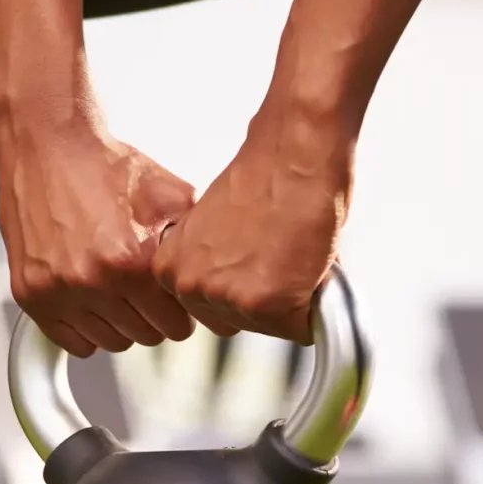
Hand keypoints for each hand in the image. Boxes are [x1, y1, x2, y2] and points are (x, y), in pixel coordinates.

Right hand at [0, 104, 196, 357]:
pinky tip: (91, 300)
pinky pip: (71, 341)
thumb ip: (194, 241)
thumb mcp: (170, 196)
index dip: (181, 311)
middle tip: (147, 290)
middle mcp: (92, 281)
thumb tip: (216, 271)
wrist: (49, 142)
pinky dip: (85, 327)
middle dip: (153, 316)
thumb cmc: (108, 166)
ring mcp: (57, 290)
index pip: (176, 326)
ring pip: (110, 342)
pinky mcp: (30, 292)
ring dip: (120, 322)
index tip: (175, 298)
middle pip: (146, 337)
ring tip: (118, 290)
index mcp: (132, 262)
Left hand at [153, 109, 351, 341]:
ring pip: (268, 327)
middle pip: (234, 324)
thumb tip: (234, 288)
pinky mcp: (266, 304)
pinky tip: (309, 264)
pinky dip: (313, 303)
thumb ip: (210, 265)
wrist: (295, 156)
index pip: (205, 310)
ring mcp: (227, 298)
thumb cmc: (264, 179)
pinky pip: (299, 328)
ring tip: (294, 254)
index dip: (239, 286)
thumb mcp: (212, 229)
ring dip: (288, 301)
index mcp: (169, 267)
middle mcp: (189, 287)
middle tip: (278, 255)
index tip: (253, 258)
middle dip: (261, 298)